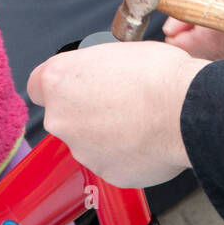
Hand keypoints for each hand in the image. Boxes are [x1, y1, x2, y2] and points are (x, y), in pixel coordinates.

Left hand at [27, 42, 208, 187]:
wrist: (186, 110)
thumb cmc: (158, 75)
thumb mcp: (118, 50)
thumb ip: (96, 68)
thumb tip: (102, 75)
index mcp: (60, 80)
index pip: (37, 84)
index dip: (60, 84)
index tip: (76, 85)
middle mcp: (62, 118)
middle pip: (65, 115)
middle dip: (87, 111)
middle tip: (118, 101)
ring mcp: (82, 150)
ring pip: (88, 141)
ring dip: (107, 134)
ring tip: (140, 120)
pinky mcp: (105, 173)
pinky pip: (110, 161)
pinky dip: (124, 153)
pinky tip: (146, 139)